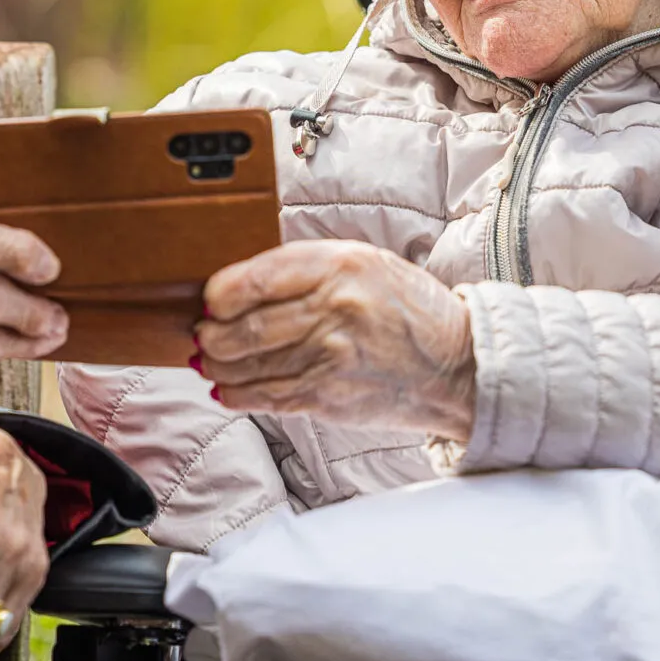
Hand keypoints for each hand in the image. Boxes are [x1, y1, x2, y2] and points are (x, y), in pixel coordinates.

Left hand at [196, 240, 475, 437]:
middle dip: (211, 334)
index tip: (208, 300)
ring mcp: (330, 357)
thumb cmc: (405, 308)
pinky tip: (225, 388)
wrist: (457, 364)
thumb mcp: (362, 263)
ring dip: (218, 366)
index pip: (255, 278)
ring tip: (210, 361)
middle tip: (201, 334)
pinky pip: (267, 397)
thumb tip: (236, 290)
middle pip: (244, 327)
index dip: (219, 294)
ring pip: (249, 365)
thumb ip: (303, 270)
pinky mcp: (329, 397)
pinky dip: (237, 394)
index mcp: (338, 265)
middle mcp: (332, 308)